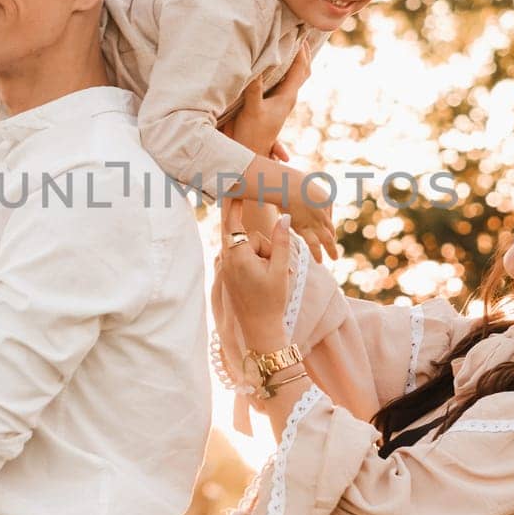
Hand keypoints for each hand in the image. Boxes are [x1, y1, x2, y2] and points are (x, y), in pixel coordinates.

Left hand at [218, 197, 290, 349]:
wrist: (259, 329)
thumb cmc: (271, 301)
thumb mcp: (280, 269)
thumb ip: (281, 241)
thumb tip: (284, 216)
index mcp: (238, 256)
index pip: (232, 222)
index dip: (232, 203)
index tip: (231, 185)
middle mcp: (228, 259)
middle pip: (249, 237)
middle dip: (266, 246)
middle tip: (276, 265)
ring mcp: (228, 267)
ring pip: (250, 248)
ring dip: (264, 257)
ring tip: (273, 279)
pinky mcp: (231, 273)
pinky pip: (246, 258)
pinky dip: (259, 262)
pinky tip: (265, 281)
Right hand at [229, 43, 311, 156]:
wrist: (250, 154)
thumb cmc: (252, 134)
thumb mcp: (251, 109)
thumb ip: (254, 89)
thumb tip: (257, 67)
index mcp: (287, 97)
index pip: (300, 69)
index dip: (301, 51)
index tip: (300, 33)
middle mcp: (288, 98)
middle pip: (303, 71)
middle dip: (304, 52)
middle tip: (302, 33)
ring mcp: (281, 102)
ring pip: (295, 76)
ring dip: (296, 60)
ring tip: (294, 43)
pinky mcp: (273, 104)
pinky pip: (284, 81)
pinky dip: (285, 68)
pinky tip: (277, 62)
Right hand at [285, 173, 337, 262]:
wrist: (286, 184)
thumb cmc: (287, 181)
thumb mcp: (301, 185)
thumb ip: (304, 194)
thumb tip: (298, 196)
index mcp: (326, 199)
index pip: (327, 216)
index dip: (324, 225)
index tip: (324, 232)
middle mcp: (324, 211)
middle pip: (329, 228)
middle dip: (331, 239)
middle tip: (335, 250)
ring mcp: (317, 220)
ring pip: (327, 238)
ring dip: (331, 250)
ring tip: (335, 258)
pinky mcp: (305, 228)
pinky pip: (313, 243)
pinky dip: (317, 252)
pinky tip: (319, 260)